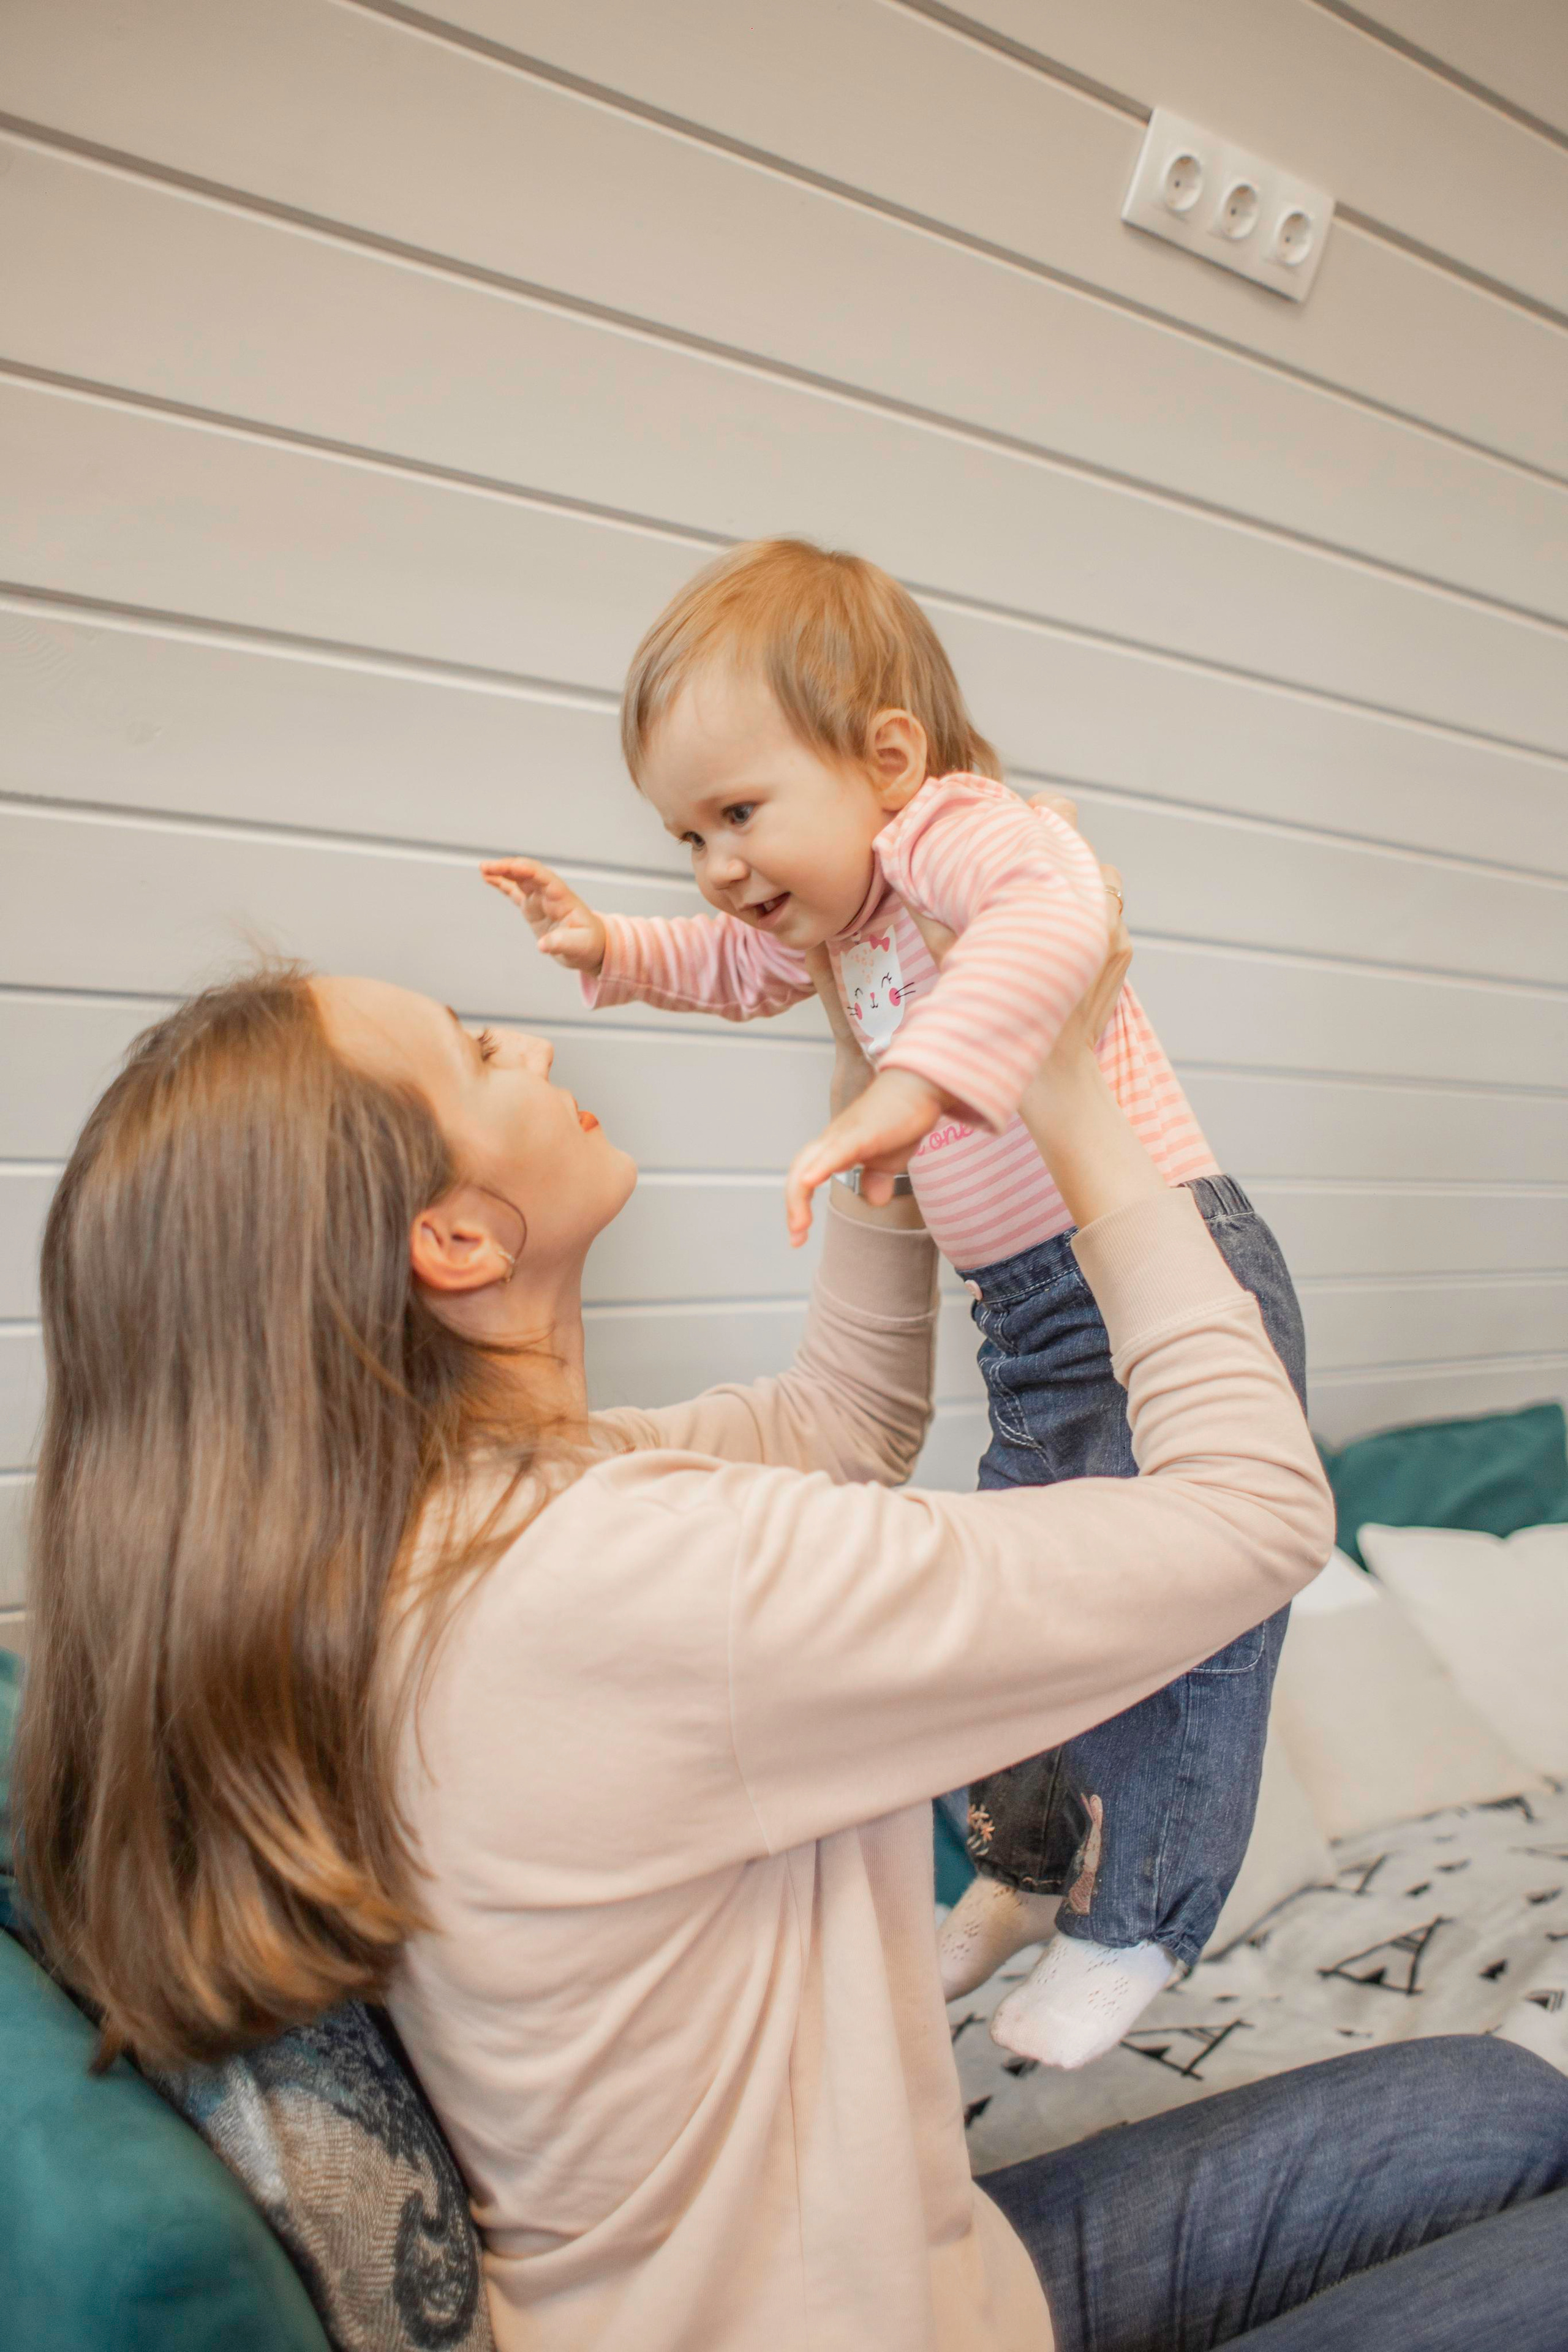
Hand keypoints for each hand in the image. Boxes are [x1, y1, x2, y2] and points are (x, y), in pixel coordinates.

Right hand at [480, 856, 606, 972]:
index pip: (543, 877)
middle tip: (486, 866)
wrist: (591, 946)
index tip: (510, 867)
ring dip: (503, 871)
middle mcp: (550, 894)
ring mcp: (540, 899)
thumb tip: (542, 945)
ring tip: (483, 868)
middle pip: (528, 873)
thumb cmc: (588, 944)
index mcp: (562, 898)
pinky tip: (488, 878)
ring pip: (520, 879)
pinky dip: (502, 884)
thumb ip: (562, 943)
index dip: (527, 870)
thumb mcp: (579, 946)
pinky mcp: (532, 908)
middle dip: (508, 867)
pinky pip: (515, 892)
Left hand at [784, 1067, 944, 1247]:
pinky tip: (812, 1181)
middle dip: (794, 1208)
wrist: (919, 1086)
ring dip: (799, 1196)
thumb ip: (877, 1178)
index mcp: (836, 1149)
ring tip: (798, 1224)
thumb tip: (874, 1200)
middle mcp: (832, 1141)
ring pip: (810, 1164)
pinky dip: (821, 1167)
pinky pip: (836, 1151)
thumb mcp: (890, 1159)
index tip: (799, 1236)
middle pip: (799, 1172)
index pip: (806, 1177)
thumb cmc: (903, 1118)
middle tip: (796, 1238)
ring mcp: (844, 1135)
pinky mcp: (861, 1131)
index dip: (799, 1206)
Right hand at [909, 791, 1129, 1047]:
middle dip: (1057, 848)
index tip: (1028, 813)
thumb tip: (907, 882)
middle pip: (1083, 849)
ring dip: (1078, 880)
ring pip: (1103, 879)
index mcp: (1051, 899)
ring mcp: (1113, 930)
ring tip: (1045, 895)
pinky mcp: (1122, 950)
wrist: (1052, 1076)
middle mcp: (1090, 907)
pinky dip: (1088, 912)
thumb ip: (934, 919)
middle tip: (1027, 854)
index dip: (1046, 812)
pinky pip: (1110, 913)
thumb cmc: (997, 1021)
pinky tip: (1059, 928)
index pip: (1063, 823)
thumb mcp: (956, 963)